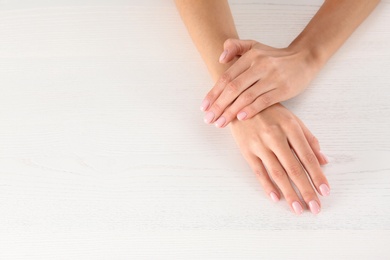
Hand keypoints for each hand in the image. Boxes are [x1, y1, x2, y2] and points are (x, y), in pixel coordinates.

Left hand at [201, 39, 319, 127]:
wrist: (304, 58)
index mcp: (250, 56)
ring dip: (231, 111)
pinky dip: (251, 110)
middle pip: (233, 88)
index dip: (213, 93)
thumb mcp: (255, 46)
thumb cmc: (275, 57)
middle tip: (209, 119)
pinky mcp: (283, 89)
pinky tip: (240, 118)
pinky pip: (264, 101)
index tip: (204, 107)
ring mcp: (272, 77)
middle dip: (219, 105)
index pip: (227, 77)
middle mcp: (260, 65)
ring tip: (220, 123)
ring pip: (247, 96)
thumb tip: (220, 59)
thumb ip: (235, 47)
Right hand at [229, 103, 329, 214]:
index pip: (307, 156)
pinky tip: (276, 198)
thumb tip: (323, 160)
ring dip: (289, 193)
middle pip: (293, 168)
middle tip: (315, 207)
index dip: (317, 175)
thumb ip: (309, 139)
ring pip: (277, 173)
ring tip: (298, 208)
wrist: (240, 103)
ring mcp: (259, 144)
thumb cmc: (270, 112)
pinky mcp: (246, 150)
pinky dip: (267, 185)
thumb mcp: (292, 120)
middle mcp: (275, 136)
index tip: (325, 191)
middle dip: (306, 190)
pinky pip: (258, 171)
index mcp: (290, 127)